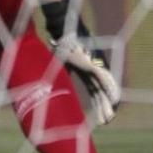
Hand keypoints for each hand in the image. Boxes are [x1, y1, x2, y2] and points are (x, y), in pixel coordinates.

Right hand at [41, 0, 117, 123]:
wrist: (64, 31)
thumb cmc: (59, 45)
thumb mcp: (56, 64)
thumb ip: (54, 75)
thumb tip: (38, 85)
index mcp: (85, 72)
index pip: (92, 91)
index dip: (95, 104)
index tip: (97, 119)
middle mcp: (93, 71)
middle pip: (99, 92)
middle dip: (102, 108)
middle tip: (106, 121)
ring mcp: (96, 67)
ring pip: (104, 89)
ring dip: (106, 103)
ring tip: (109, 117)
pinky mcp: (97, 63)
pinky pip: (105, 80)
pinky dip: (109, 92)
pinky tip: (114, 102)